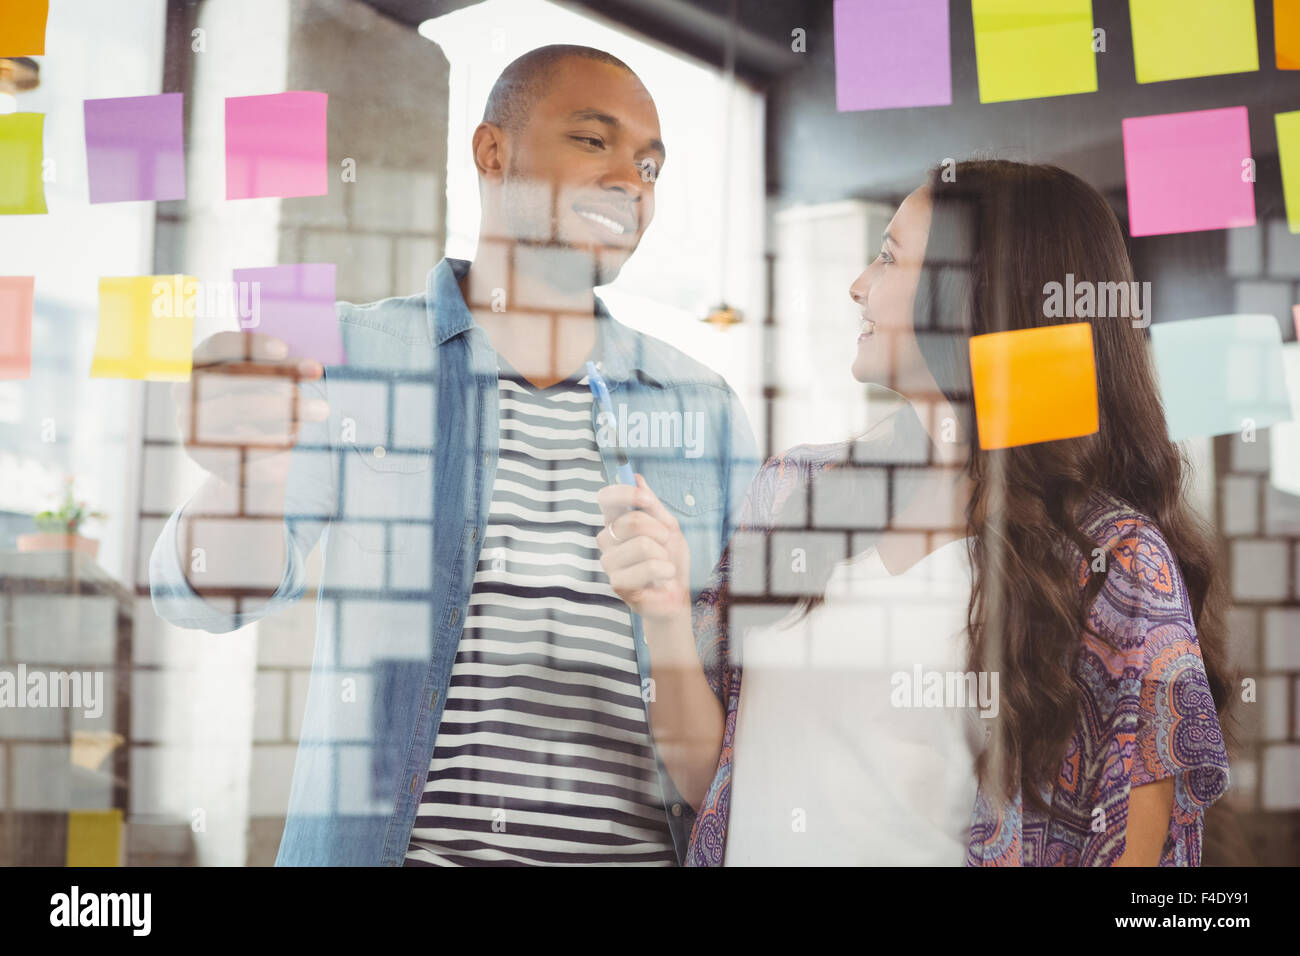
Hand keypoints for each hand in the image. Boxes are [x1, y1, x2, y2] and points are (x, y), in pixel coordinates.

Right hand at [173, 332, 327, 487]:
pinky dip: (270, 444)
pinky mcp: (199, 453)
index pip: (219, 344)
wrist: (243, 459)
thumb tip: (311, 368)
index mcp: (198, 361)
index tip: (285, 349)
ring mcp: (187, 422)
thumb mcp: (266, 385)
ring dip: (284, 411)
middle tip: (319, 390)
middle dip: (281, 381)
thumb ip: (281, 372)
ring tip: (319, 411)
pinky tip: (293, 440)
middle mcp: (184, 389)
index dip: (250, 345)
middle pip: (232, 378)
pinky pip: (237, 446)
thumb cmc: (258, 406)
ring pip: (237, 409)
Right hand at [595, 475, 690, 622]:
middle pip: (630, 521)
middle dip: (659, 531)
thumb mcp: (669, 527)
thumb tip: (636, 478)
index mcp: (616, 523)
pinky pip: (648, 567)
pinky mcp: (617, 584)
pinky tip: (663, 578)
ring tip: (663, 565)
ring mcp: (609, 563)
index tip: (646, 500)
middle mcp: (607, 540)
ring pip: (641, 545)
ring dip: (663, 554)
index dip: (625, 494)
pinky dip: (665, 570)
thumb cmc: (670, 560)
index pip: (606, 499)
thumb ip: (652, 505)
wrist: (675, 595)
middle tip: (665, 544)